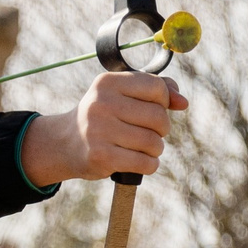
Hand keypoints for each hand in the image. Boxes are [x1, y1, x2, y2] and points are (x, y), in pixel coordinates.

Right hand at [19, 70, 188, 185]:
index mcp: (106, 83)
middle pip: (158, 117)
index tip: (151, 107)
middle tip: (147, 132)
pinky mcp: (101, 156)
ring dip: (154, 149)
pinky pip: (146, 163)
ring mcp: (98, 130)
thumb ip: (156, 90)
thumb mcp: (122, 95)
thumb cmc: (103, 116)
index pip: (156, 87)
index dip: (163, 101)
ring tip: (140, 148)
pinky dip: (149, 165)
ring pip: (153, 142)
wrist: (64, 143)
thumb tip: (183, 103)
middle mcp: (100, 104)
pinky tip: (137, 161)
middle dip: (160, 128)